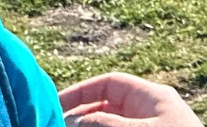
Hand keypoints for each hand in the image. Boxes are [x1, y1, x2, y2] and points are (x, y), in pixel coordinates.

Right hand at [59, 72, 203, 126]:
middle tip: (54, 126)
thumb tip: (72, 120)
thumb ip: (104, 124)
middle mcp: (151, 112)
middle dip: (80, 117)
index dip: (80, 92)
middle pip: (107, 107)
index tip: (54, 107)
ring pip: (111, 125)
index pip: (110, 84)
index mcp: (153, 97)